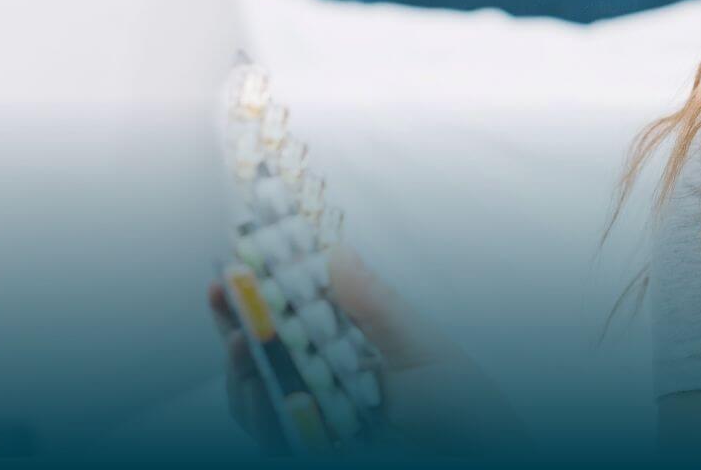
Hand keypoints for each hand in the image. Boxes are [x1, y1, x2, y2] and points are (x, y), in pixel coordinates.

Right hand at [207, 244, 531, 455]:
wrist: (476, 452)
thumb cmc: (460, 401)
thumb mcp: (419, 345)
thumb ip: (374, 304)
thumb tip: (335, 251)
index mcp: (343, 344)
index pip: (285, 317)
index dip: (251, 297)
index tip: (228, 274)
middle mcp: (320, 379)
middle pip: (257, 354)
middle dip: (233, 326)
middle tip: (224, 304)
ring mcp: (313, 416)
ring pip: (254, 395)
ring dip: (242, 371)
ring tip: (244, 345)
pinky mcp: (312, 448)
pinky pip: (272, 435)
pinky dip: (264, 417)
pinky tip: (273, 398)